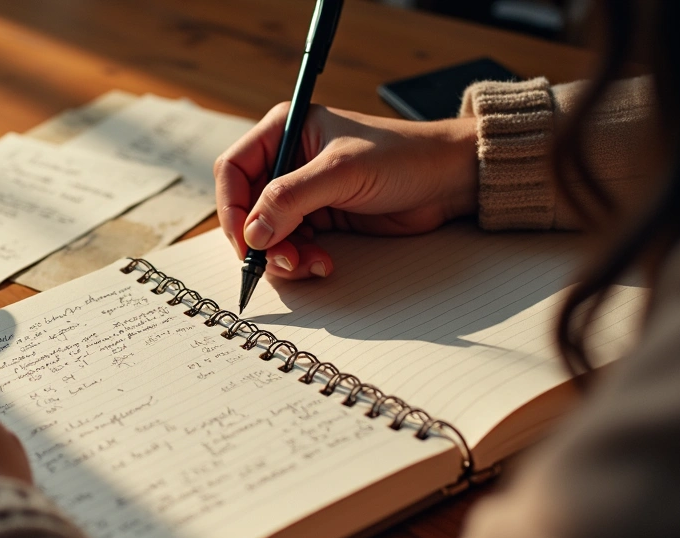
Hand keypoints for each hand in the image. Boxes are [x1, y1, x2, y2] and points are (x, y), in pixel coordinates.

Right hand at [215, 103, 477, 278]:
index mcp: (284, 130)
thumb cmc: (402, 156)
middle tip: (282, 261)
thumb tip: (253, 232)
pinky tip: (324, 264)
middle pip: (246, 208)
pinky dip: (301, 261)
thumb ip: (291, 199)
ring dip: (282, 256)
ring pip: (268, 234)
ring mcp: (303, 192)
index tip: (245, 242)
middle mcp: (288, 160)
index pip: (233, 170)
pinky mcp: (320, 218)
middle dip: (260, 240)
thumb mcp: (341, 172)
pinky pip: (292, 246)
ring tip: (309, 265)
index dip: (232, 208)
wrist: (447, 179)